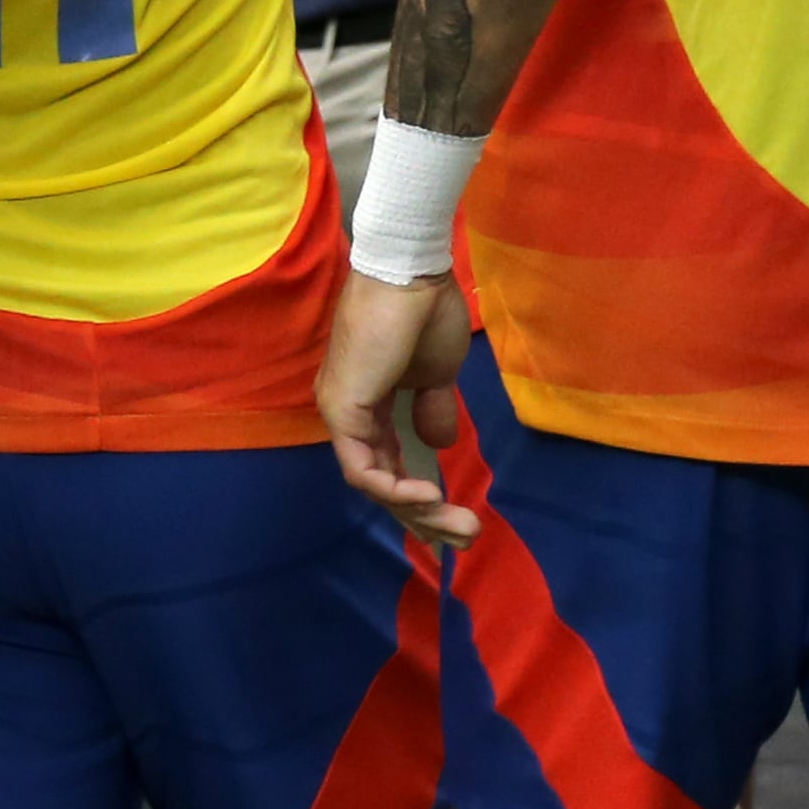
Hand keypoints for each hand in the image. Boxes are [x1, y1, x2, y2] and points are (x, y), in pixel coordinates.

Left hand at [316, 270, 478, 548]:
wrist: (412, 272)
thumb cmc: (426, 311)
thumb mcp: (437, 374)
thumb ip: (433, 410)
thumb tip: (438, 444)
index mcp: (368, 403)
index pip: (387, 464)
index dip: (419, 498)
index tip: (457, 518)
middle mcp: (348, 413)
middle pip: (381, 483)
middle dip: (426, 517)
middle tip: (466, 536)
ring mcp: (341, 412)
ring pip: (373, 483)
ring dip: (419, 511)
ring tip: (459, 526)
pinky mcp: (343, 410)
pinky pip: (363, 469)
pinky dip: (396, 491)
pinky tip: (430, 496)